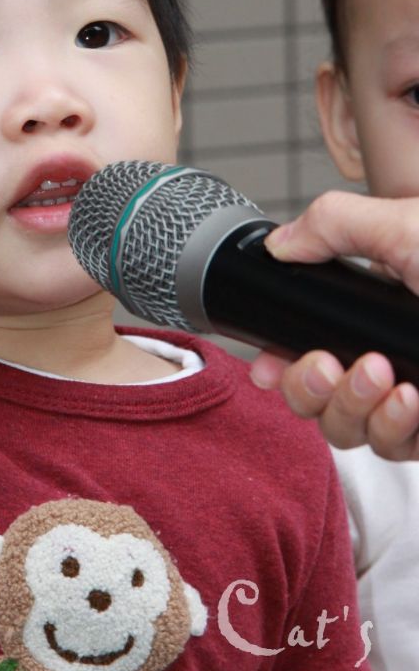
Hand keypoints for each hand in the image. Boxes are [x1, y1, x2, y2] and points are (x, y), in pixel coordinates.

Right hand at [250, 190, 418, 459]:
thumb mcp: (408, 228)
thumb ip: (334, 224)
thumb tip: (280, 242)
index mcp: (374, 309)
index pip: (309, 342)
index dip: (280, 359)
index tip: (265, 363)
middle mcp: (389, 355)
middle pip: (315, 396)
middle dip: (308, 385)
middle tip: (326, 364)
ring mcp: (414, 398)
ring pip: (345, 428)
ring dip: (350, 404)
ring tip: (379, 374)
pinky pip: (390, 446)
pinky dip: (390, 424)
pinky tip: (410, 398)